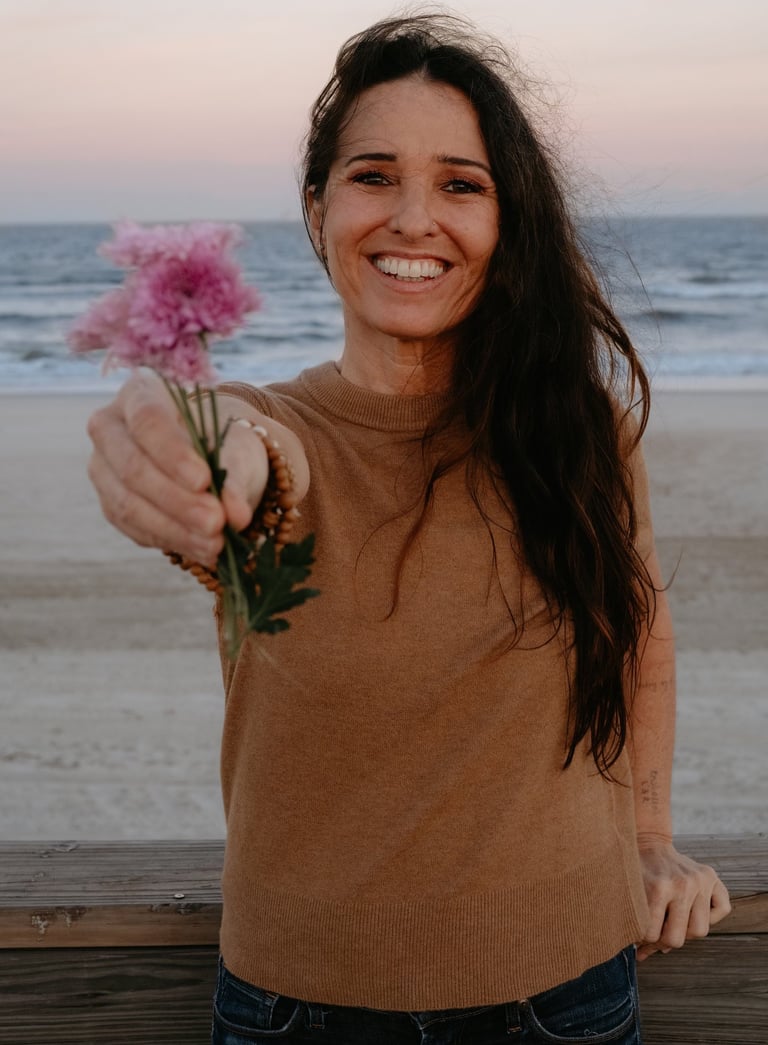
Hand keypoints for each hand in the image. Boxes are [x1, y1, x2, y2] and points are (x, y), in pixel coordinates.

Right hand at [87, 370, 257, 565]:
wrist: (216, 459)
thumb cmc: (225, 441)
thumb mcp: (240, 449)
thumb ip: (236, 477)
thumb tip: (235, 515)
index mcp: (140, 393)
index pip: (147, 420)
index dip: (172, 454)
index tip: (204, 481)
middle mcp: (110, 428)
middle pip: (131, 467)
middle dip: (176, 501)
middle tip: (216, 523)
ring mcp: (104, 468)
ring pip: (127, 503)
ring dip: (174, 529)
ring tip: (216, 544)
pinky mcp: (111, 504)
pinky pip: (133, 528)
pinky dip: (170, 540)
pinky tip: (202, 549)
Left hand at [636, 834, 731, 960]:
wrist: (649, 843)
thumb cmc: (636, 872)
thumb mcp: (629, 893)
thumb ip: (635, 921)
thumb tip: (643, 956)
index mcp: (658, 888)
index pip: (653, 934)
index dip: (644, 942)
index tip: (639, 941)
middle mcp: (683, 884)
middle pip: (678, 938)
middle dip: (663, 942)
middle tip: (655, 937)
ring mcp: (700, 880)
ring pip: (700, 930)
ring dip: (686, 931)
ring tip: (673, 923)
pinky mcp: (712, 876)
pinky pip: (722, 909)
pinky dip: (711, 916)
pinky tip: (693, 910)